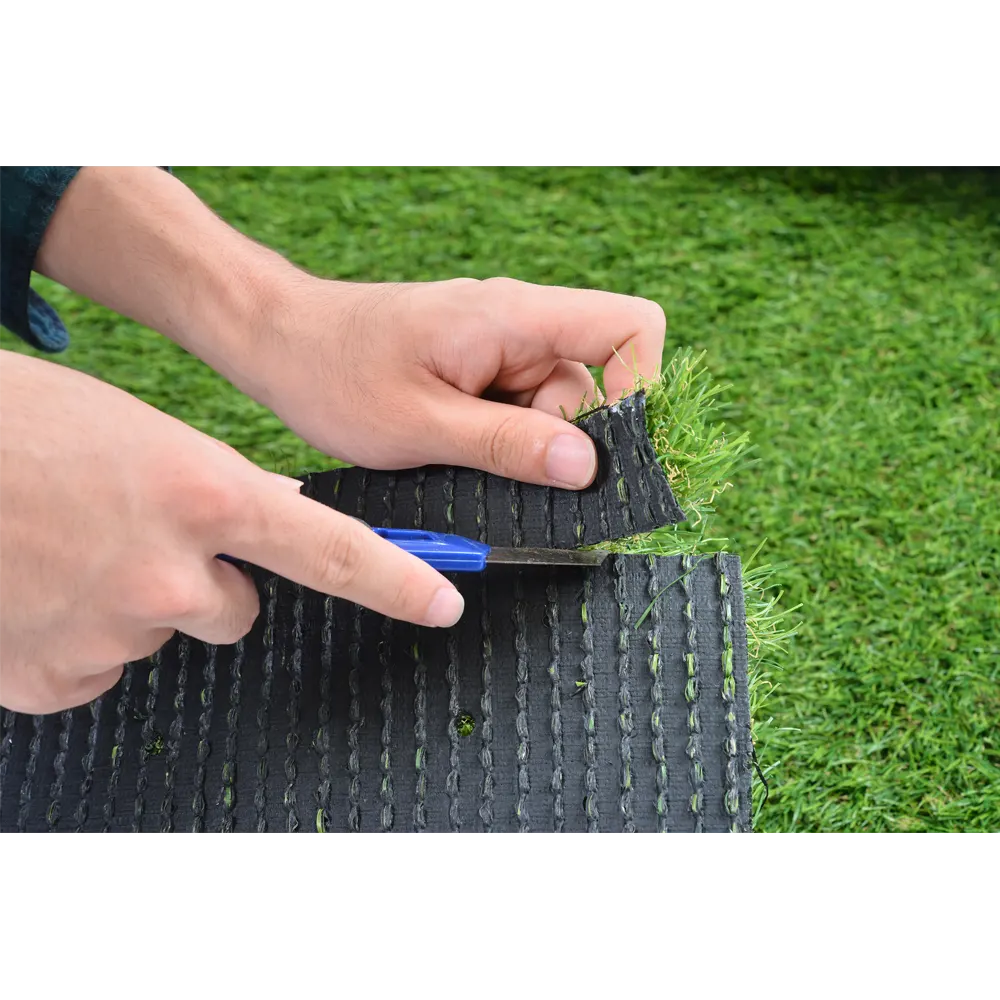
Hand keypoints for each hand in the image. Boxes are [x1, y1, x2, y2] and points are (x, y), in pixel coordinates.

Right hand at [0, 350, 463, 714]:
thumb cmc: (23, 429)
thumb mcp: (141, 437)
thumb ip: (215, 489)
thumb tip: (270, 522)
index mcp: (204, 495)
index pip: (334, 550)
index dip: (399, 582)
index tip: (444, 603)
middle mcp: (172, 573)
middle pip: (234, 609)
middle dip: (203, 582)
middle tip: (133, 535)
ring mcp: (114, 631)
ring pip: (161, 633)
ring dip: (132, 603)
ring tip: (67, 549)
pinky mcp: (56, 677)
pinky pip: (99, 665)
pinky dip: (77, 635)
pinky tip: (35, 589)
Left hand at [235, 276, 665, 484]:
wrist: (279, 342)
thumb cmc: (335, 371)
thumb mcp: (422, 425)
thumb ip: (508, 447)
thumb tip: (587, 467)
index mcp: (515, 317)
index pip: (631, 326)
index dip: (641, 387)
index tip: (603, 450)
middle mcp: (519, 324)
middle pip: (594, 386)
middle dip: (558, 441)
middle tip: (492, 465)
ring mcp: (501, 347)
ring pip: (555, 410)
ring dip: (520, 447)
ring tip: (451, 452)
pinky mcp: (482, 370)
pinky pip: (520, 412)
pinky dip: (499, 442)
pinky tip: (450, 448)